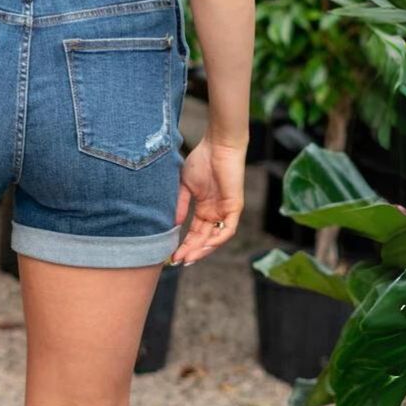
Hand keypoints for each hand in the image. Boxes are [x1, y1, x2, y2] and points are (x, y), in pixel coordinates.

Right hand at [169, 134, 246, 266]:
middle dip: (191, 250)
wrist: (217, 145)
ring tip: (189, 257)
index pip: (194, 232)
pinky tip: (206, 244)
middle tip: (177, 260)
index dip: (184, 244)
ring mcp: (225, 211)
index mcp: (204, 209)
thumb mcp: (185, 185)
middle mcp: (215, 213)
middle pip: (204, 238)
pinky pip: (228, 229)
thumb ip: (180, 205)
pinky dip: (218, 238)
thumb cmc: (202, 160)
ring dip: (203, 249)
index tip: (171, 254)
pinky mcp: (234, 207)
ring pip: (216, 238)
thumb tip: (173, 225)